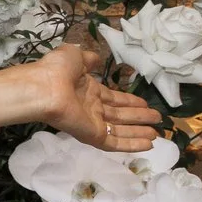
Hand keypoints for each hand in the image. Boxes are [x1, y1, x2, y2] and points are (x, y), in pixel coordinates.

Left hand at [33, 42, 161, 151]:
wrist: (43, 87)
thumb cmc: (57, 70)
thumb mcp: (76, 57)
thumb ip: (89, 59)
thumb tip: (95, 59)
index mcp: (87, 90)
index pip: (113, 98)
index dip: (129, 101)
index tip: (144, 103)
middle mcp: (90, 108)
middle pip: (119, 115)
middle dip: (138, 117)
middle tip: (157, 118)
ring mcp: (91, 123)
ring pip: (120, 130)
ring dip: (139, 132)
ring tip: (157, 134)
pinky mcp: (91, 135)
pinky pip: (115, 142)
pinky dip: (132, 144)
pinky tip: (149, 144)